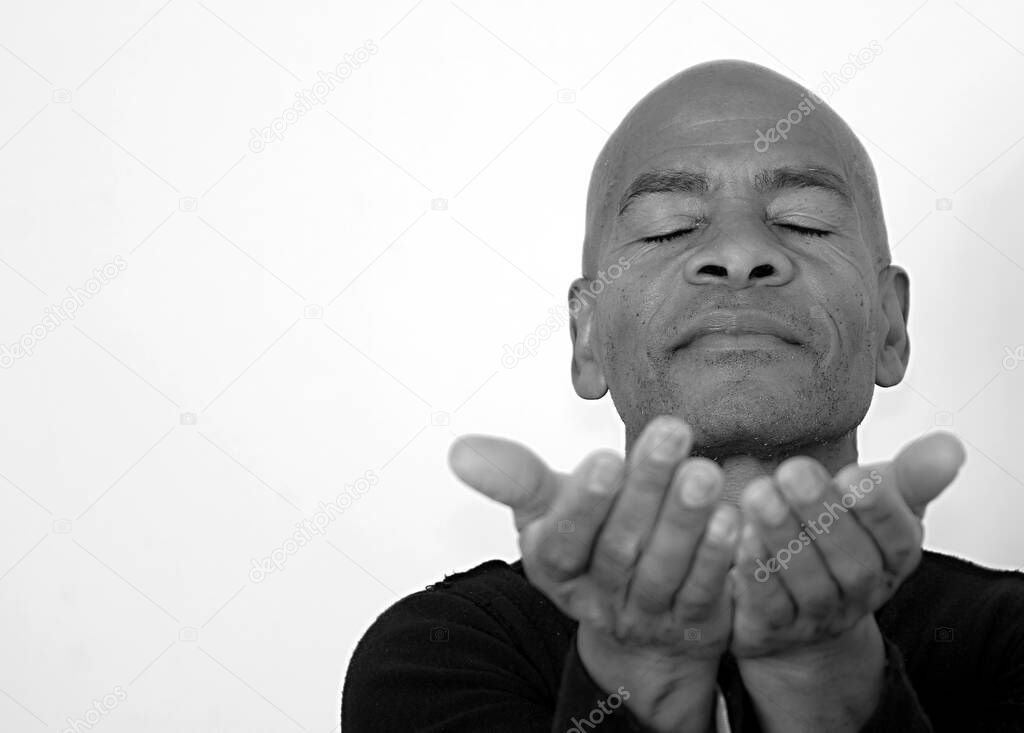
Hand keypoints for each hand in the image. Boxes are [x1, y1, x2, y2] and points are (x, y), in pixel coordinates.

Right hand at [449, 416, 740, 730]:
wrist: (635, 628)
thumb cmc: (592, 545)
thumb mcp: (548, 511)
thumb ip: (514, 478)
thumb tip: (460, 451)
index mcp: (554, 568)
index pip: (563, 540)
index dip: (585, 503)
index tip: (606, 458)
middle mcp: (597, 599)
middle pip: (619, 547)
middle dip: (646, 489)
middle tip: (671, 434)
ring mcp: (646, 616)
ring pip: (664, 569)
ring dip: (684, 519)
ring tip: (704, 471)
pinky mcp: (692, 625)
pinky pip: (704, 592)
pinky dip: (716, 558)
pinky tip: (731, 517)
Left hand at [729, 431, 964, 659]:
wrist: (800, 610)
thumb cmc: (839, 538)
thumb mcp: (879, 502)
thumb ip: (910, 475)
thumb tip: (949, 447)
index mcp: (894, 558)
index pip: (897, 538)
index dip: (878, 510)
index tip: (855, 476)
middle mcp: (860, 592)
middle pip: (851, 562)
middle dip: (823, 515)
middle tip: (794, 472)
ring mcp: (817, 616)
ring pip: (806, 584)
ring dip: (783, 537)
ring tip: (760, 495)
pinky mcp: (772, 628)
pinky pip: (766, 604)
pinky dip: (754, 571)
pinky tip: (740, 536)